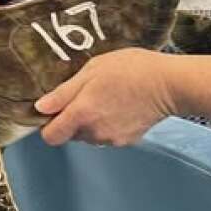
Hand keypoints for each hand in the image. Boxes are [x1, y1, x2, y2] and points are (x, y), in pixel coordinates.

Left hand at [35, 48, 175, 146]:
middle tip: (87, 95)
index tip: (54, 110)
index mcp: (82, 113)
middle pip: (70, 135)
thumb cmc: (131, 69)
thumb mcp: (92, 70)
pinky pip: (106, 135)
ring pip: (88, 135)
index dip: (48, 124)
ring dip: (90, 122)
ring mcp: (111, 139)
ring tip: (107, 98)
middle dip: (72, 119)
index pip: (50, 137)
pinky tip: (120, 106)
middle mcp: (94, 132)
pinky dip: (108, 124)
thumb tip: (41, 108)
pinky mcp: (126, 141)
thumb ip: (64, 92)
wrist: (169, 84)